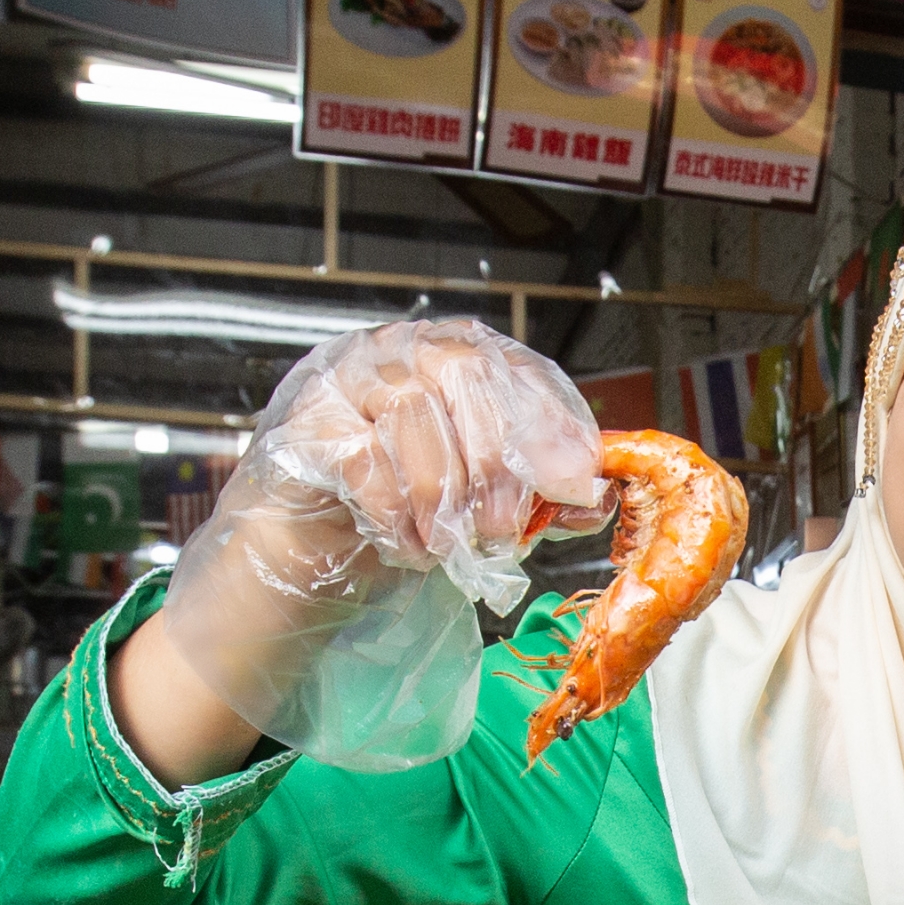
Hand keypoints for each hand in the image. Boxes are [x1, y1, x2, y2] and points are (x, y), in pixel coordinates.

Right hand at [115, 318, 602, 781]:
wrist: (315, 555)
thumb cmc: (405, 517)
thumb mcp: (484, 505)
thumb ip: (539, 495)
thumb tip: (596, 498)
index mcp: (454, 354)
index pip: (512, 366)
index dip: (548, 422)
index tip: (575, 482)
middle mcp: (401, 349)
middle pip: (463, 375)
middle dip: (496, 462)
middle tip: (506, 532)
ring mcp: (347, 379)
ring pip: (413, 415)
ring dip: (443, 497)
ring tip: (451, 550)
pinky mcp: (307, 426)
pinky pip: (364, 459)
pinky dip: (396, 515)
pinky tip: (407, 548)